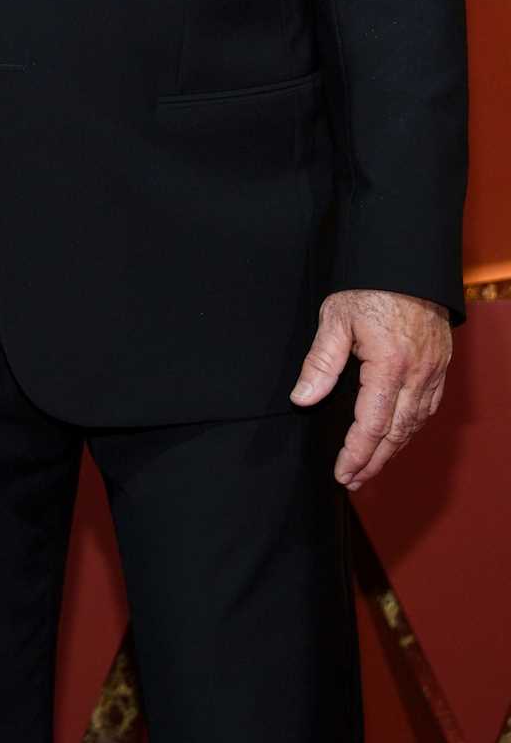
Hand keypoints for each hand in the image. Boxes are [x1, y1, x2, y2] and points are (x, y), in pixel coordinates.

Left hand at [290, 288, 451, 489]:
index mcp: (390, 365)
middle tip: (353, 480)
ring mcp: (432, 371)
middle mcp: (417, 374)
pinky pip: (428, 407)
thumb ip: (321, 361)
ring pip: (415, 424)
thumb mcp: (335, 317)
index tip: (342, 473)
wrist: (408, 262)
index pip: (373, 424)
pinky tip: (397, 435)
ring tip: (370, 466)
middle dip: (374, 461)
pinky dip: (411, 428)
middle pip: (397, 433)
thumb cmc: (369, 286)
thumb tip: (302, 399)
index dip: (357, 453)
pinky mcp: (440, 365)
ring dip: (392, 449)